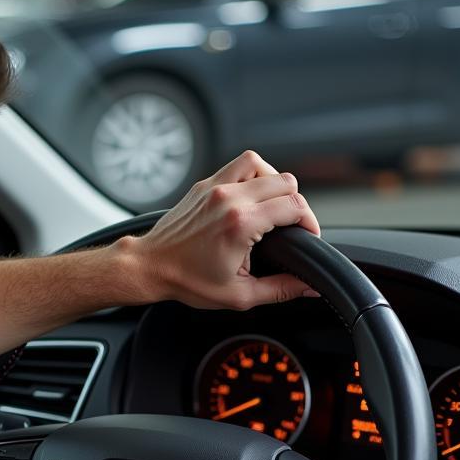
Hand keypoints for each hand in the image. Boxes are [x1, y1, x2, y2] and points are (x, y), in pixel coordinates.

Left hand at [133, 150, 321, 310]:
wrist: (150, 266)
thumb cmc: (187, 281)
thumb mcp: (239, 294)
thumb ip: (280, 289)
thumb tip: (310, 288)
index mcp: (240, 223)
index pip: (294, 206)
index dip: (309, 222)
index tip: (307, 236)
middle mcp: (229, 198)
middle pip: (285, 182)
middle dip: (296, 204)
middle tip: (292, 226)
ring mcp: (215, 187)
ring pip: (262, 164)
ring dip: (275, 183)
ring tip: (273, 206)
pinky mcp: (205, 184)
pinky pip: (239, 165)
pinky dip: (253, 175)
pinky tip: (252, 197)